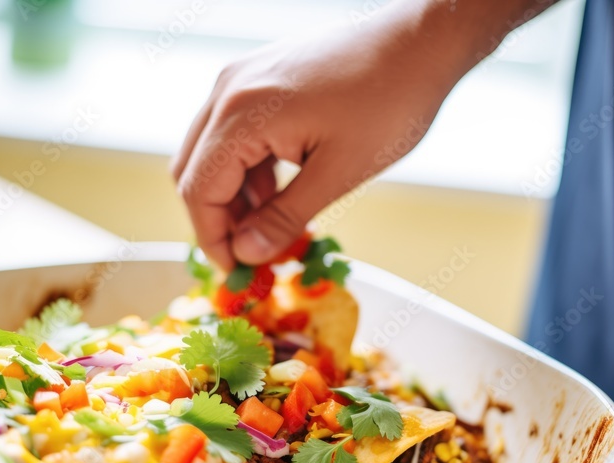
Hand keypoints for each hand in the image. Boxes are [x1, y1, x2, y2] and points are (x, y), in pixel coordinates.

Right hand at [171, 1, 473, 268]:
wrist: (420, 41)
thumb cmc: (390, 101)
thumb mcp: (338, 174)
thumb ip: (284, 217)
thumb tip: (246, 254)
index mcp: (242, 113)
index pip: (199, 189)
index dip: (212, 237)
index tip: (236, 270)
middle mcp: (229, 90)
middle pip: (193, 170)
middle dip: (217, 219)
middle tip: (251, 254)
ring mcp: (241, 79)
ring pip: (210, 152)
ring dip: (232, 195)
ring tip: (272, 227)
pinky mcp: (258, 77)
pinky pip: (233, 132)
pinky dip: (246, 168)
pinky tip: (279, 191)